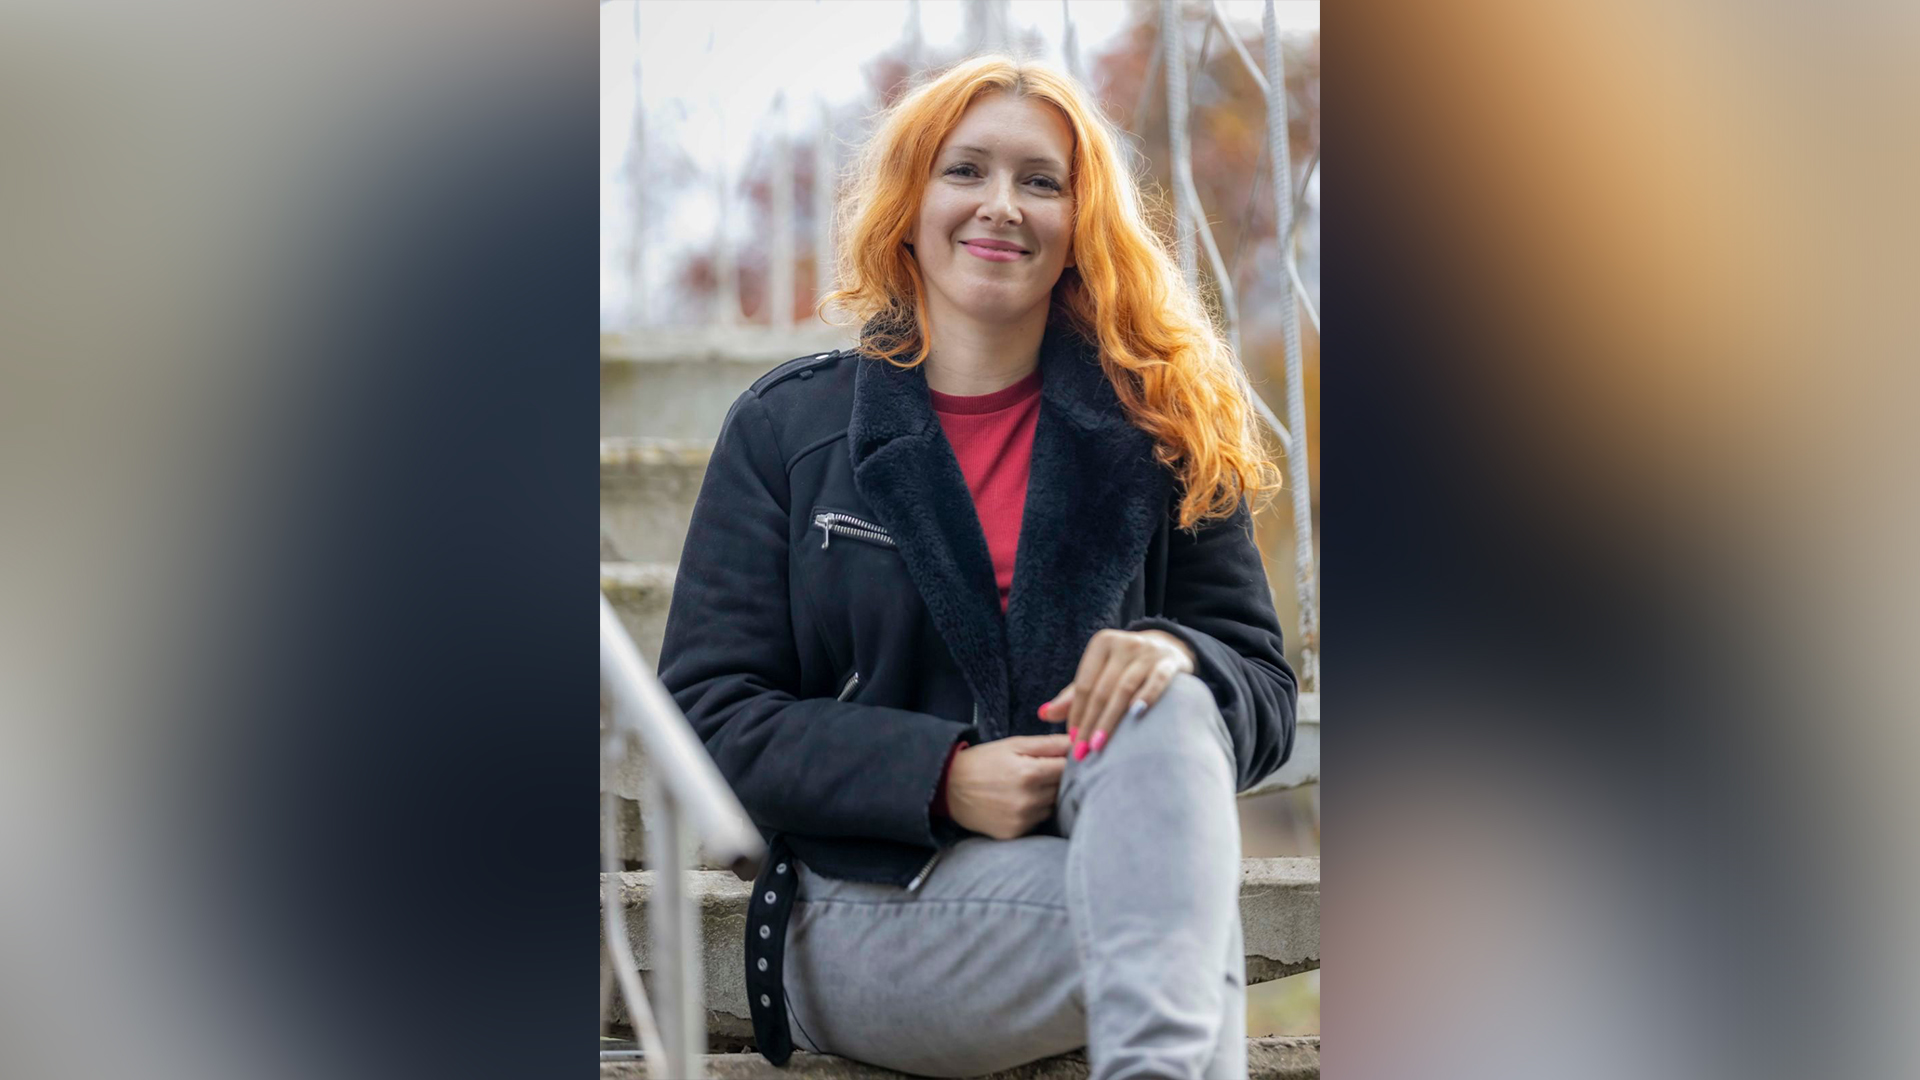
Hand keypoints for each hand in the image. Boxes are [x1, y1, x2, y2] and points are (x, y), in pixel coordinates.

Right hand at [945, 735, 1071, 839]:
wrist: (948, 788)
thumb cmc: (983, 761)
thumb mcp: (1014, 744)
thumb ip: (1049, 743)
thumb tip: (1079, 740)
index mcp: (1030, 773)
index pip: (1069, 768)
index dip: (1070, 761)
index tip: (1064, 758)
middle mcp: (1029, 800)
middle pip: (1063, 788)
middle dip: (1057, 778)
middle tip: (1040, 770)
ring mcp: (1022, 820)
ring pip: (1052, 805)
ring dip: (1047, 796)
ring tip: (1027, 786)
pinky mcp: (1015, 834)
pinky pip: (1039, 820)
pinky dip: (1035, 811)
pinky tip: (1019, 801)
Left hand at [1039, 628, 1195, 759]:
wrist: (1168, 647)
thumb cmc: (1125, 667)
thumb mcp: (1098, 675)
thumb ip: (1072, 696)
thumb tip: (1042, 714)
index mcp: (1102, 644)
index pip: (1084, 685)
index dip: (1076, 713)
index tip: (1072, 740)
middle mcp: (1124, 644)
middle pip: (1101, 690)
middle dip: (1090, 723)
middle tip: (1082, 751)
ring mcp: (1148, 652)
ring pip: (1124, 689)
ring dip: (1110, 719)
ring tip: (1099, 744)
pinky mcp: (1170, 663)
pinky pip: (1157, 682)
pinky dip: (1146, 698)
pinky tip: (1137, 716)